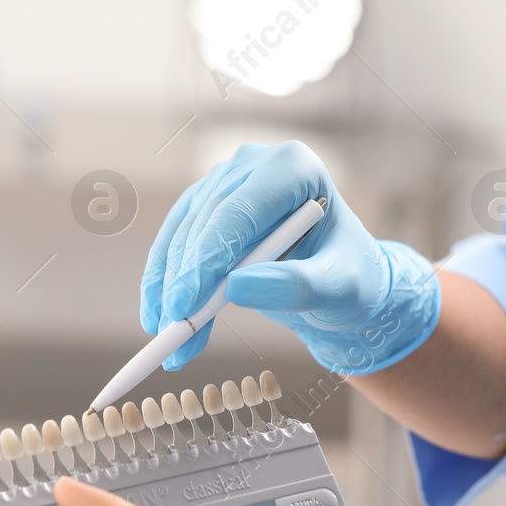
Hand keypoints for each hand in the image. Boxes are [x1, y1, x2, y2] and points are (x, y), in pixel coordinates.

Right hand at [142, 141, 440, 373]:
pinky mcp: (206, 205)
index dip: (205, 260)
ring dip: (166, 289)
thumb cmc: (348, 277)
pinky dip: (163, 283)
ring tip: (166, 341)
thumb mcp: (337, 288)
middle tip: (170, 334)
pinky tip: (157, 318)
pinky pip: (174, 243)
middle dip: (182, 282)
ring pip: (181, 234)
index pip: (238, 212)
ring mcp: (226, 181)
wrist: (339, 278)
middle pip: (204, 223)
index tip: (183, 307)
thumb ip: (296, 286)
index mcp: (294, 168)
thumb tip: (236, 288)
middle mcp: (255, 164)